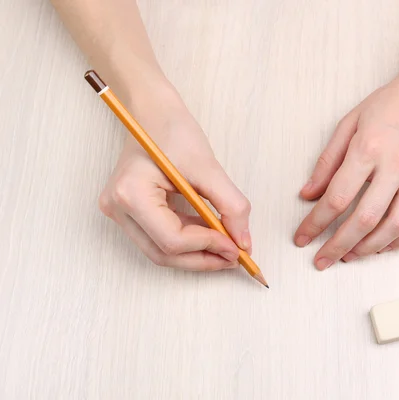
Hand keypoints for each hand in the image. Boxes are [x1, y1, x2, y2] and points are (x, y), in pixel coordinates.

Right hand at [99, 89, 251, 270]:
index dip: (208, 247)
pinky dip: (187, 241)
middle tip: (234, 256)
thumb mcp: (208, 167)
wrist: (153, 112)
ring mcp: (118, 212)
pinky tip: (209, 234)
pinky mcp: (128, 212)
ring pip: (160, 251)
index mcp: (130, 193)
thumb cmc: (174, 130)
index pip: (172, 239)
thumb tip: (243, 242)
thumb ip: (230, 206)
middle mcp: (117, 208)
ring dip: (196, 253)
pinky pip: (159, 238)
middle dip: (202, 258)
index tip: (236, 247)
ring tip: (226, 247)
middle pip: (163, 253)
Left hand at [294, 60, 398, 269]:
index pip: (337, 196)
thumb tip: (308, 194)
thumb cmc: (391, 103)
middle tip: (322, 261)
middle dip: (338, 245)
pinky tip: (385, 245)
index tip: (302, 238)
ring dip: (370, 248)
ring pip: (396, 227)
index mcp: (369, 148)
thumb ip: (327, 161)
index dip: (315, 223)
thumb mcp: (350, 123)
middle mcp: (397, 165)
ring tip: (350, 255)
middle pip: (364, 219)